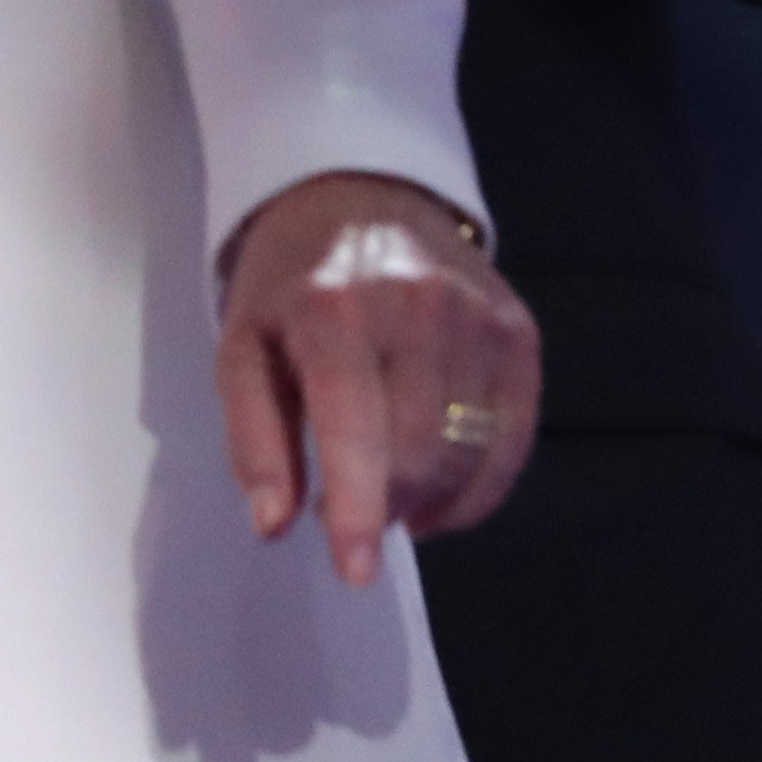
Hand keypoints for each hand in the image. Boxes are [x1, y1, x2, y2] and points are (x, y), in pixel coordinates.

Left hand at [215, 171, 541, 584]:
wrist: (358, 194)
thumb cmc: (288, 283)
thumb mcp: (242, 345)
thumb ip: (253, 437)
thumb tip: (273, 524)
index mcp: (333, 308)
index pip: (354, 425)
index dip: (357, 506)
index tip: (352, 568)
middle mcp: (416, 306)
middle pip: (419, 449)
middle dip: (387, 504)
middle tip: (358, 513)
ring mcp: (477, 317)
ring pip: (469, 451)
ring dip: (431, 500)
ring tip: (393, 500)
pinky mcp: (518, 331)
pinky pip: (514, 438)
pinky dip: (480, 487)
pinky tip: (443, 495)